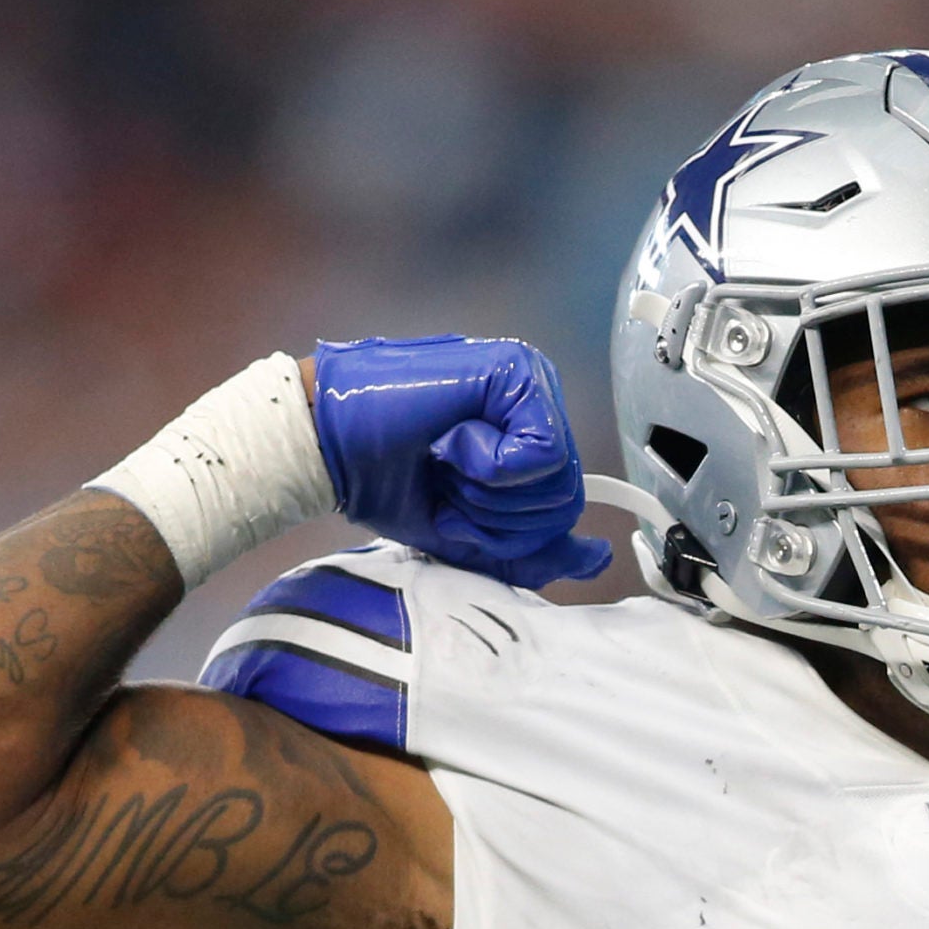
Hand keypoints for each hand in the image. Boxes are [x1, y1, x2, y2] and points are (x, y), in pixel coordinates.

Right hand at [313, 335, 608, 587]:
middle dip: (500, 518)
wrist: (330, 445)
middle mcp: (537, 404)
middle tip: (448, 483)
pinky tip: (453, 438)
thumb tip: (598, 557)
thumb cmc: (387, 479)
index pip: (560, 509)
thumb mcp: (472, 536)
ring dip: (491, 491)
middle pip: (564, 500)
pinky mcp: (517, 371)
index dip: (508, 531)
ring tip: (447, 459)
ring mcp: (530, 381)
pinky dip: (491, 466)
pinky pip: (543, 453)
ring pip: (558, 480)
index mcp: (529, 435)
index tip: (455, 505)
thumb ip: (536, 552)